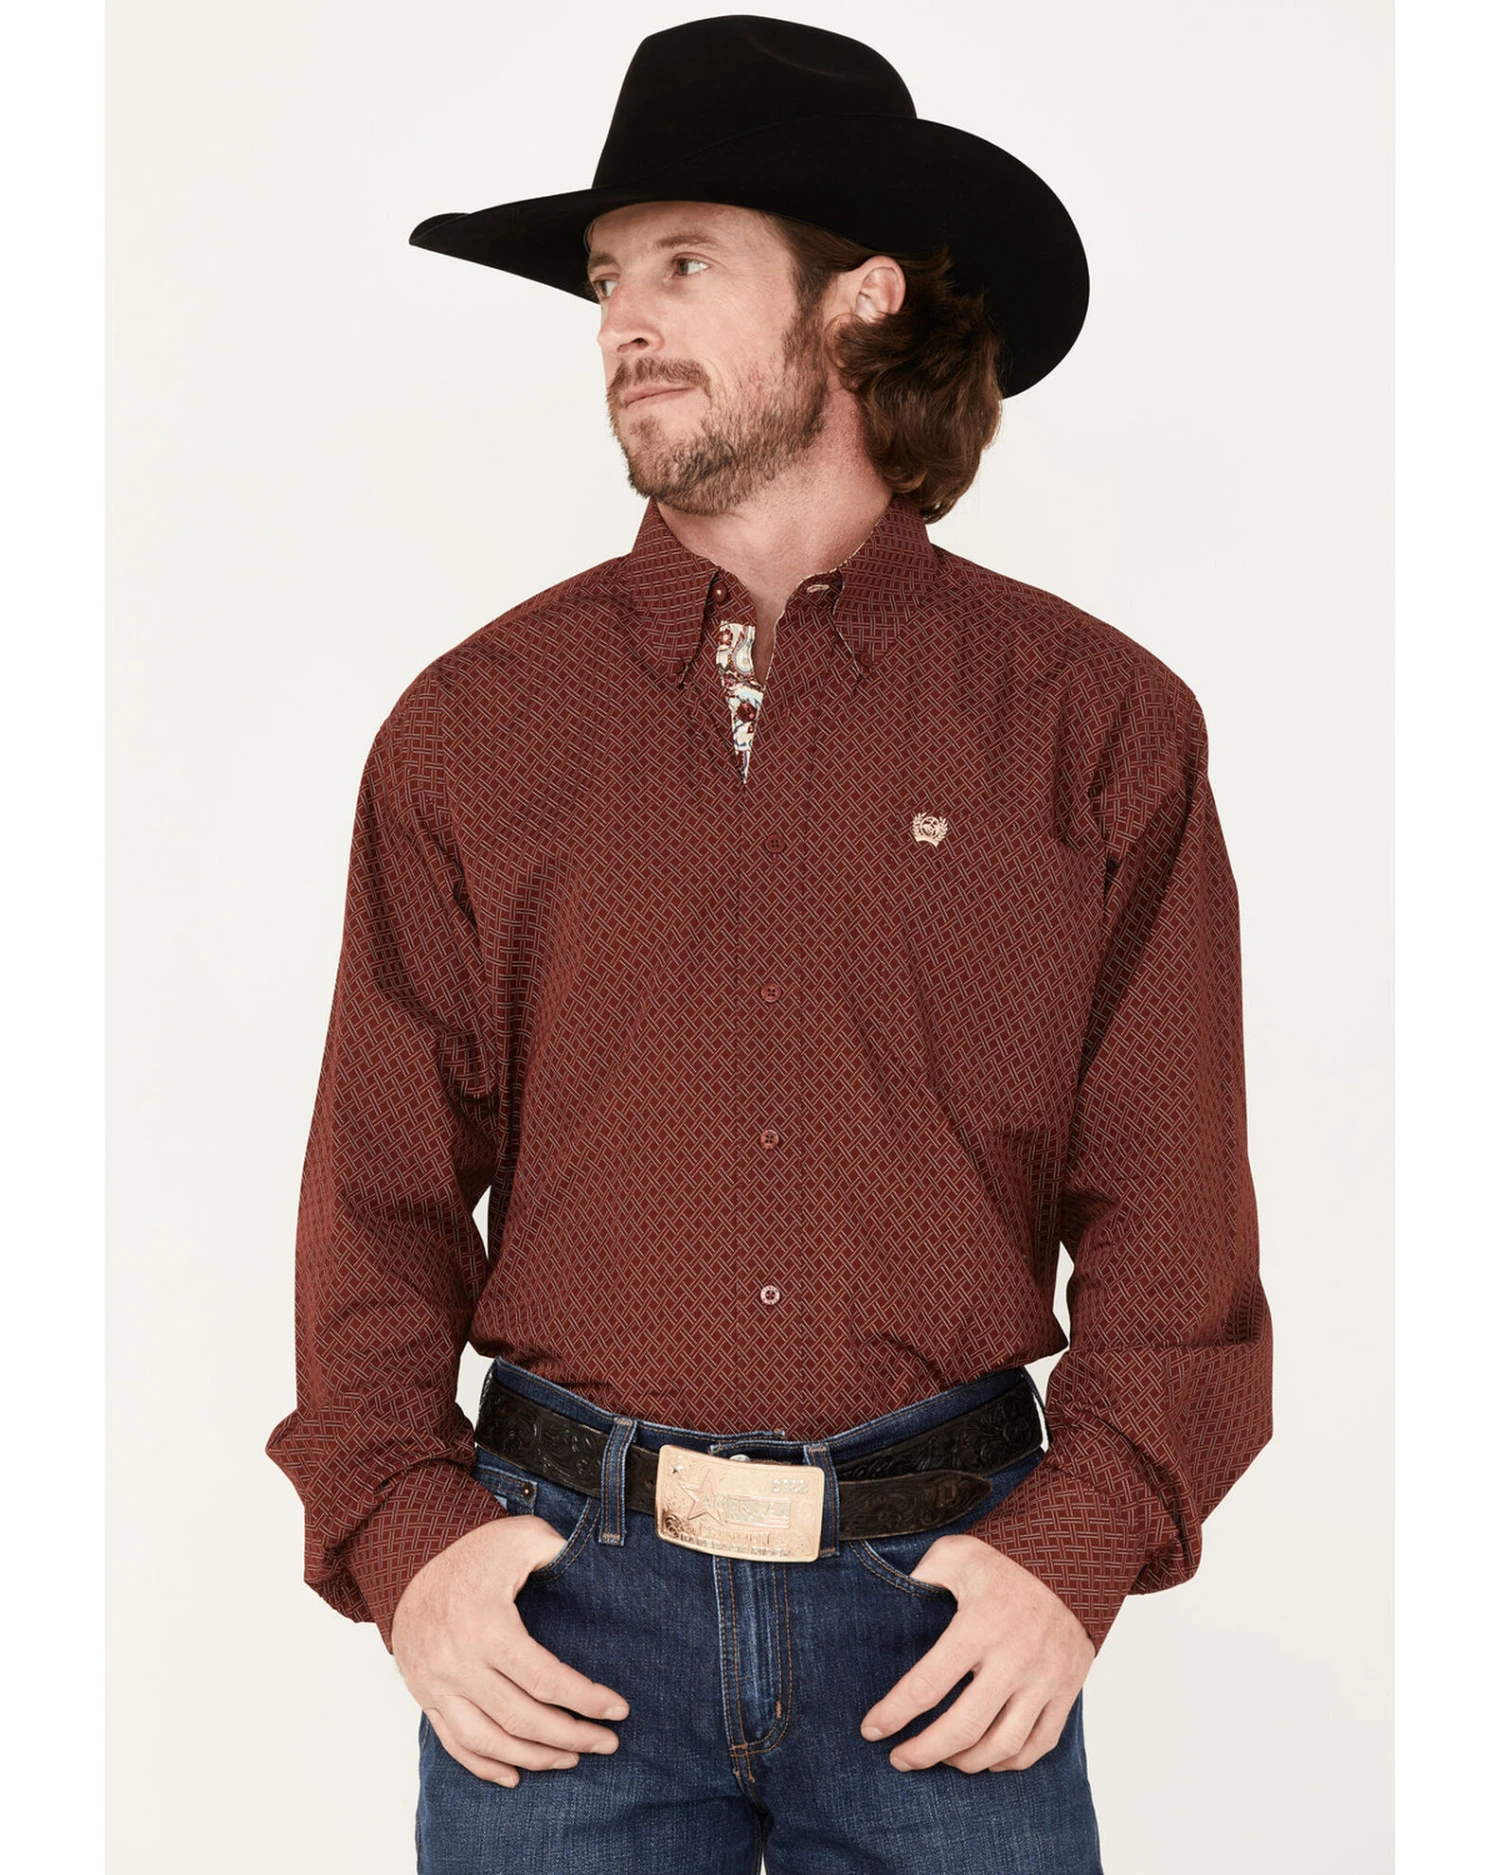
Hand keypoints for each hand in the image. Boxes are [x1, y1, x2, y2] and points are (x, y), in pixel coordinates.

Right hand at [391, 1516, 630, 1786]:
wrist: (410, 1560)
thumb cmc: (475, 1549)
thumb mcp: (521, 1537)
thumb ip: (559, 1551)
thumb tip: (596, 1571)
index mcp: (488, 1627)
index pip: (545, 1680)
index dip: (585, 1700)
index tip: (618, 1710)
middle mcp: (459, 1663)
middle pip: (521, 1718)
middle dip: (570, 1737)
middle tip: (607, 1744)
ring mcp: (438, 1684)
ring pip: (488, 1740)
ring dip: (534, 1758)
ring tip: (571, 1760)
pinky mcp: (425, 1695)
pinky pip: (454, 1743)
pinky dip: (484, 1765)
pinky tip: (514, 1775)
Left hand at [859, 1535, 1094, 1773]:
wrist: (1071, 1560)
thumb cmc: (1004, 1561)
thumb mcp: (956, 1554)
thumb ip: (922, 1575)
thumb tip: (890, 1600)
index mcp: (979, 1626)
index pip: (928, 1685)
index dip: (894, 1714)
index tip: (871, 1730)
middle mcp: (1014, 1659)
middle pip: (963, 1727)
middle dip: (924, 1752)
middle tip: (900, 1759)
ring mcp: (1044, 1679)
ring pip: (1002, 1745)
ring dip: (965, 1762)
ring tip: (941, 1759)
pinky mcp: (1067, 1690)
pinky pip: (1039, 1744)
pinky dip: (1010, 1761)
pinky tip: (986, 1758)